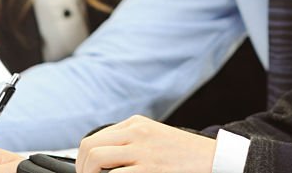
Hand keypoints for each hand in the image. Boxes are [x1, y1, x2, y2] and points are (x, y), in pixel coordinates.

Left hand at [76, 115, 214, 172]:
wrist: (210, 157)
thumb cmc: (182, 152)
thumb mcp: (153, 136)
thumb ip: (130, 140)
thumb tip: (103, 158)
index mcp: (134, 123)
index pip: (94, 138)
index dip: (82, 159)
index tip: (85, 172)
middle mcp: (135, 132)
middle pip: (89, 147)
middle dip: (81, 168)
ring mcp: (141, 149)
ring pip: (96, 159)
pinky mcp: (149, 167)